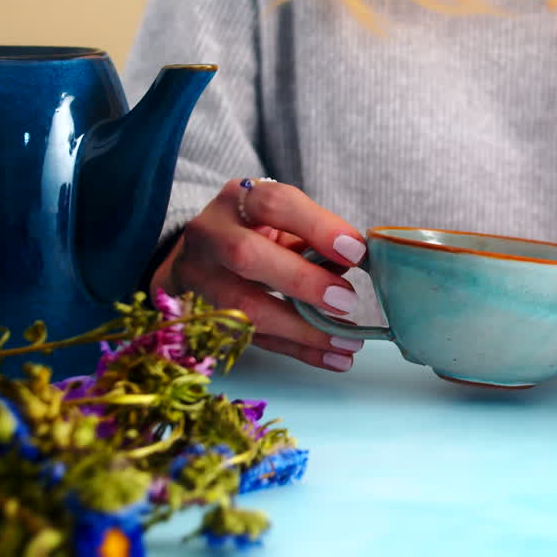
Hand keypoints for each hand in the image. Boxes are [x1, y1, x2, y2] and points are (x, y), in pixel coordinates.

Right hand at [152, 178, 367, 371]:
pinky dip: (296, 350)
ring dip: (301, 330)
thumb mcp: (283, 220)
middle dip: (301, 281)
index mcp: (239, 199)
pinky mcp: (204, 315)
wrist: (202, 255)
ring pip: (244, 307)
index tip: (356, 252)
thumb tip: (353, 261)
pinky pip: (252, 338)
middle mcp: (210, 234)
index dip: (317, 228)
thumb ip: (313, 237)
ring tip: (347, 343)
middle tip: (346, 301)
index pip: (275, 205)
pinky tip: (332, 358)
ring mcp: (200, 277)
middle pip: (246, 255)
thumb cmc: (255, 231)